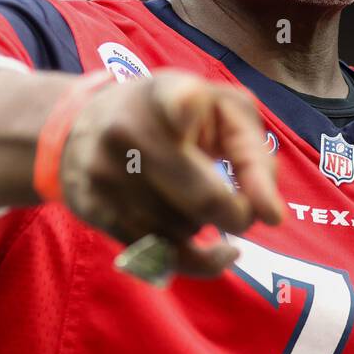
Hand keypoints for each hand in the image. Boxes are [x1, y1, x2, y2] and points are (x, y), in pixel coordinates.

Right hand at [59, 70, 284, 276]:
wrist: (82, 128)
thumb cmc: (169, 118)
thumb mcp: (218, 112)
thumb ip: (254, 154)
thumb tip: (271, 216)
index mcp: (165, 93)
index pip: (178, 97)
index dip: (185, 103)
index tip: (190, 107)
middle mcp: (129, 130)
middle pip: (205, 199)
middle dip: (237, 214)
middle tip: (241, 209)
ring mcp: (105, 173)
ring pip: (184, 231)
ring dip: (204, 227)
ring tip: (194, 203)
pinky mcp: (92, 209)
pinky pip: (160, 255)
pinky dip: (197, 260)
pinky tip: (215, 250)